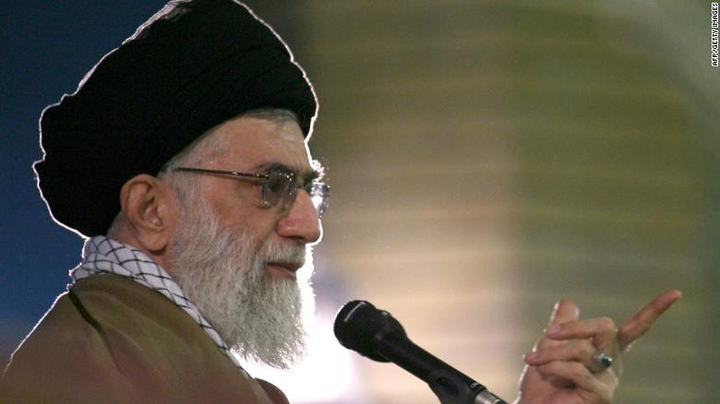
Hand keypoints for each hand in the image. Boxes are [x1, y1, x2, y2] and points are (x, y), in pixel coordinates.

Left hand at [514, 289, 681, 403]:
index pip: (635, 327)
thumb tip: (569, 302)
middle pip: (605, 327)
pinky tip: (543, 371)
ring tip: (535, 361)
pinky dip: (552, 366)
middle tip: (548, 334)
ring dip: (551, 352)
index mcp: (607, 349)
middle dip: (573, 327)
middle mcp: (613, 363)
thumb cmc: (543, 382)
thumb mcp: (550, 346)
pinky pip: (576, 369)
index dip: (655, 310)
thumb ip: (562, 325)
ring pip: (583, 349)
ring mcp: (609, 379)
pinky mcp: (601, 394)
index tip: (676, 293)